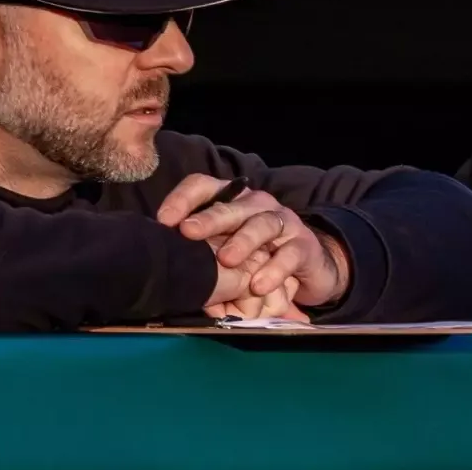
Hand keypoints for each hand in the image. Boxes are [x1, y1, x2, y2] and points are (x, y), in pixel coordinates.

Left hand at [159, 174, 349, 308]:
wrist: (307, 266)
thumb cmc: (256, 256)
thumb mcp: (226, 254)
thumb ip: (203, 260)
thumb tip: (173, 280)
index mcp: (230, 201)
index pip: (203, 186)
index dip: (182, 199)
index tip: (163, 220)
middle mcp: (255, 204)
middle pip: (231, 205)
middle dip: (209, 219)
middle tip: (188, 232)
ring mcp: (282, 221)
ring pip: (262, 224)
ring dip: (243, 241)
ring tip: (226, 260)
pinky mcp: (303, 245)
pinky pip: (289, 254)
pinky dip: (274, 269)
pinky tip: (258, 284)